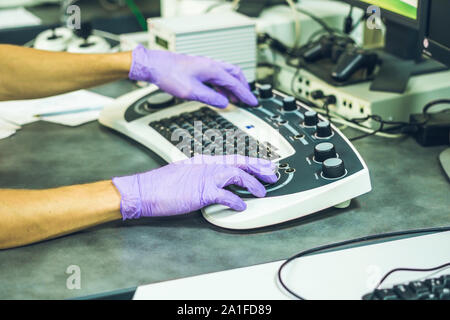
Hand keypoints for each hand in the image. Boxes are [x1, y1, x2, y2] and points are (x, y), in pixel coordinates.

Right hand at [112, 155, 276, 219]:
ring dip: (253, 184)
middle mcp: (207, 165)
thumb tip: (214, 182)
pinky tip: (242, 206)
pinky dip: (237, 201)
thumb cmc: (161, 184)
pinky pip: (226, 196)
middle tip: (273, 174)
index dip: (251, 160)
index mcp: (204, 160)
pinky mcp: (202, 192)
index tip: (263, 164)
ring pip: (238, 175)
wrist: (144, 190)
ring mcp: (205, 177)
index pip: (233, 157)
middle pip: (240, 162)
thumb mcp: (185, 173)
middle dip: (260, 167)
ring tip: (262, 192)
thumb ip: (202, 174)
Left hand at [128, 45, 257, 108]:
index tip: (253, 102)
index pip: (235, 83)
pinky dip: (222, 84)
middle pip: (235, 74)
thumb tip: (224, 103)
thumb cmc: (169, 75)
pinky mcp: (197, 67)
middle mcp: (210, 64)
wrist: (153, 65)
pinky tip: (219, 92)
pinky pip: (217, 75)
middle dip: (243, 87)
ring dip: (233, 86)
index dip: (246, 94)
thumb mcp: (192, 92)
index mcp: (212, 69)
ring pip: (226, 73)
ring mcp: (204, 64)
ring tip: (235, 98)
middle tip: (248, 98)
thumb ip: (210, 98)